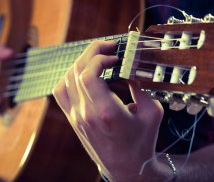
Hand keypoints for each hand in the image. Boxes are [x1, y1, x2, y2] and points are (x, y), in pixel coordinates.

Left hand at [53, 40, 163, 180]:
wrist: (126, 168)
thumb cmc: (142, 141)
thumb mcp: (152, 112)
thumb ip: (142, 87)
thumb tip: (132, 66)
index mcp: (106, 112)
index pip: (88, 74)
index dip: (100, 57)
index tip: (116, 55)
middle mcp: (86, 113)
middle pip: (77, 71)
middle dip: (92, 51)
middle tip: (107, 46)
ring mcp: (76, 117)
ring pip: (66, 79)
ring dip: (81, 62)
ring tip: (97, 57)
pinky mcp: (73, 119)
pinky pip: (60, 91)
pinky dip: (69, 76)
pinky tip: (83, 72)